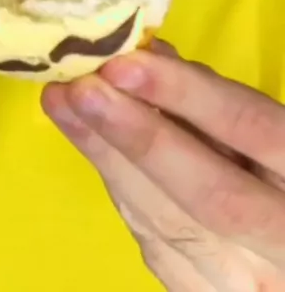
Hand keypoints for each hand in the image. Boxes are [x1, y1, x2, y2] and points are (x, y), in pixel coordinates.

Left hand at [43, 45, 284, 291]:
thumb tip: (149, 55)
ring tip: (62, 103)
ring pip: (167, 223)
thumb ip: (220, 99)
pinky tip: (89, 145)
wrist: (283, 248)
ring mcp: (242, 281)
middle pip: (207, 195)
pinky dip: (118, 186)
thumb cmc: (276, 172)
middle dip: (137, 137)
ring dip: (107, 157)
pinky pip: (153, 241)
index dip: (188, 96)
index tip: (126, 63)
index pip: (251, 132)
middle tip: (78, 88)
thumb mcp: (270, 130)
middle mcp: (283, 243)